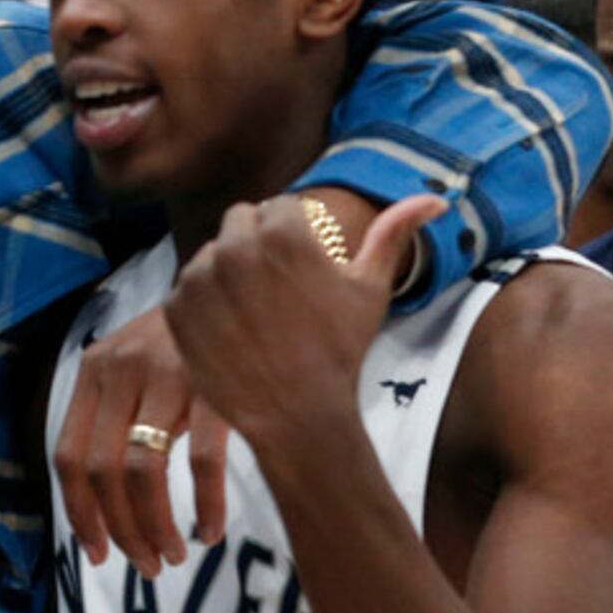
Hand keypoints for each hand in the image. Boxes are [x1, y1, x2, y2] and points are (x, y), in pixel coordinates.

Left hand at [54, 304, 232, 575]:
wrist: (239, 285)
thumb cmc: (182, 343)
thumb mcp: (133, 367)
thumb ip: (111, 417)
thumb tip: (100, 504)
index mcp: (94, 373)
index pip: (68, 458)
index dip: (79, 514)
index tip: (97, 553)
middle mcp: (123, 373)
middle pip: (103, 472)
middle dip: (120, 530)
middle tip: (144, 564)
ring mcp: (169, 378)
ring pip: (145, 472)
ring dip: (156, 526)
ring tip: (172, 554)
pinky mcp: (215, 387)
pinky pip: (202, 462)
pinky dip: (205, 506)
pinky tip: (210, 530)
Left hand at [165, 194, 444, 454]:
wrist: (297, 416)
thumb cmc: (339, 352)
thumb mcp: (370, 290)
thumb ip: (394, 234)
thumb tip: (437, 196)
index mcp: (284, 231)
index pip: (279, 207)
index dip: (294, 237)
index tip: (302, 272)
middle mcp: (236, 246)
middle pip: (240, 221)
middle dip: (256, 244)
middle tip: (276, 290)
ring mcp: (200, 278)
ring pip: (211, 253)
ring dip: (227, 272)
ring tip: (255, 313)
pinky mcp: (176, 309)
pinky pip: (186, 288)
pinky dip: (203, 304)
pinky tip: (231, 330)